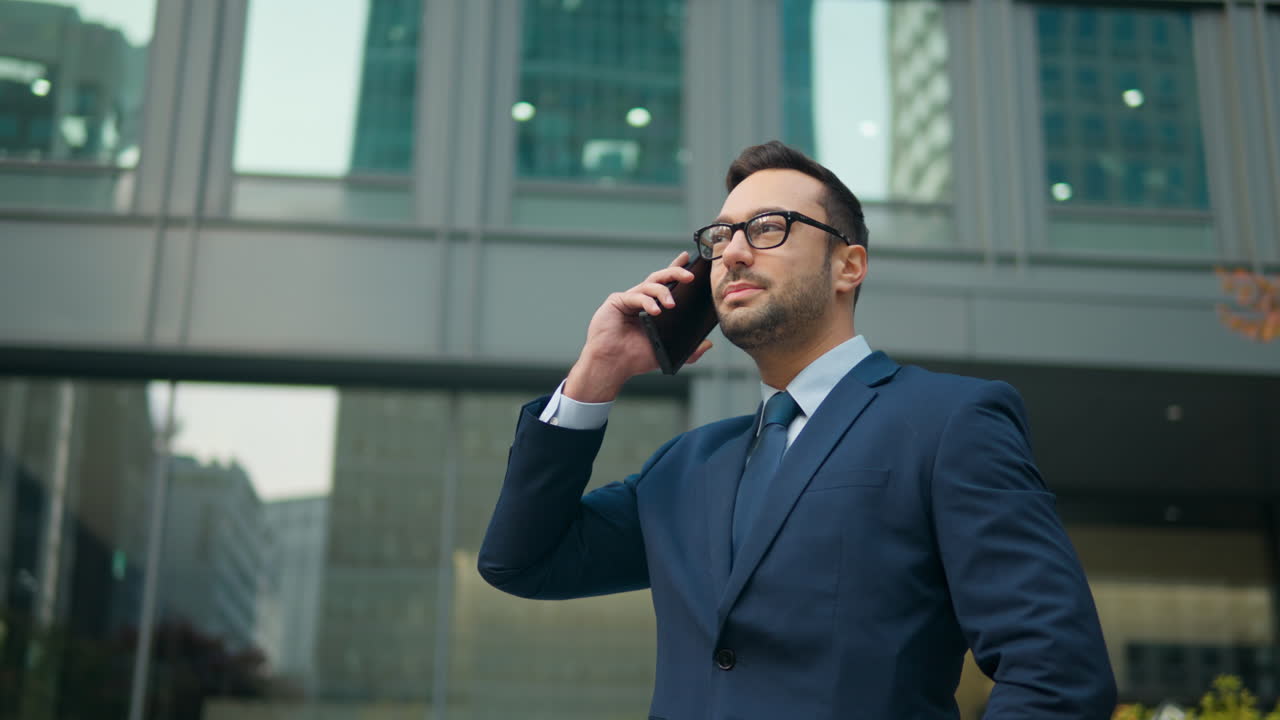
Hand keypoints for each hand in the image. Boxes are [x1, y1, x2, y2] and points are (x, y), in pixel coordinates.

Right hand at [564, 251, 713, 402]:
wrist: (612, 365)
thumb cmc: (634, 358)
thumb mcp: (667, 353)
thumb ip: (689, 351)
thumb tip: (708, 344)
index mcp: (652, 308)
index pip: (666, 284)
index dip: (676, 269)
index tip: (688, 258)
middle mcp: (640, 299)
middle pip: (660, 278)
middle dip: (675, 272)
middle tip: (690, 276)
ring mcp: (628, 299)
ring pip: (649, 284)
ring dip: (663, 291)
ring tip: (671, 304)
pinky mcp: (617, 301)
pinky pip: (636, 296)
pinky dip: (647, 302)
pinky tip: (655, 311)